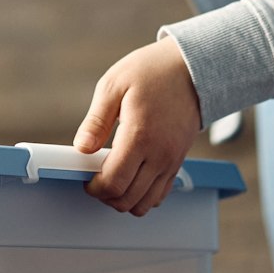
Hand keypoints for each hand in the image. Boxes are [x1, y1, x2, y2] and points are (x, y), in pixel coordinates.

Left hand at [73, 37, 203, 216]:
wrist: (191, 69)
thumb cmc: (152, 71)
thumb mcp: (114, 85)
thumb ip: (96, 121)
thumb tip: (82, 148)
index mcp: (140, 136)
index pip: (114, 182)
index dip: (94, 188)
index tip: (86, 178)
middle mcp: (159, 154)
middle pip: (128, 199)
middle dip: (106, 196)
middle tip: (95, 180)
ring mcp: (171, 161)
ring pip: (145, 203)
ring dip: (124, 200)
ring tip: (112, 180)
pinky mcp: (178, 161)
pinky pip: (160, 194)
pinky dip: (143, 196)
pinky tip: (131, 178)